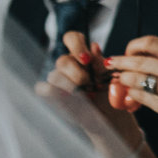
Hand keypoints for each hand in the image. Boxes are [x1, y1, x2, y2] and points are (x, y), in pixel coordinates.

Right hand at [42, 32, 151, 157]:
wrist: (113, 120)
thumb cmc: (113, 96)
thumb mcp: (111, 78)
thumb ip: (101, 64)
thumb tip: (94, 46)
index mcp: (83, 57)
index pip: (72, 38)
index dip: (76, 44)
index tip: (87, 59)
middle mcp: (69, 67)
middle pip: (63, 59)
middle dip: (78, 72)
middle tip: (90, 83)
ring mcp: (59, 82)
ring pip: (54, 74)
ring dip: (71, 84)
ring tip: (85, 94)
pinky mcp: (52, 97)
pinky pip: (43, 88)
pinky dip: (55, 92)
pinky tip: (71, 98)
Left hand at [109, 36, 157, 145]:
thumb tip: (142, 58)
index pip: (150, 42)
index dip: (133, 47)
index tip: (128, 53)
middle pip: (138, 60)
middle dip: (119, 63)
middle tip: (111, 65)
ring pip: (135, 78)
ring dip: (124, 80)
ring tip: (121, 82)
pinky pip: (140, 97)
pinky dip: (132, 95)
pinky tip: (132, 97)